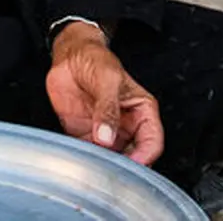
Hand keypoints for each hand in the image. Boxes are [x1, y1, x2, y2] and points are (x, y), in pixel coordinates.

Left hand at [46, 22, 163, 166]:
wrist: (70, 55)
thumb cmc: (96, 60)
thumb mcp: (107, 79)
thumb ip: (107, 108)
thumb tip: (106, 136)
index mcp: (142, 111)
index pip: (152, 142)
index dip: (145, 157)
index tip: (130, 164)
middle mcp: (127, 126)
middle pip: (134, 157)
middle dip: (124, 166)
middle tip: (110, 167)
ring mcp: (106, 133)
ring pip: (112, 159)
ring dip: (104, 164)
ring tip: (94, 162)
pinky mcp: (86, 135)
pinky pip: (89, 154)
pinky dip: (86, 159)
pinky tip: (81, 157)